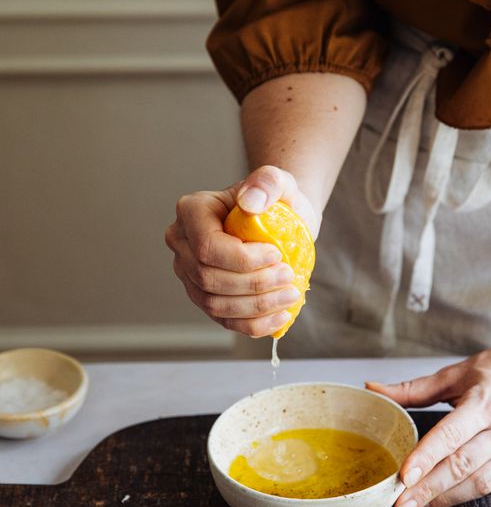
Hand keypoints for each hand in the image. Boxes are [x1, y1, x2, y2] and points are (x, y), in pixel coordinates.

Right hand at [165, 165, 319, 337]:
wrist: (280, 220)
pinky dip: (254, 325)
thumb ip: (267, 182)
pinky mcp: (207, 298)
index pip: (208, 247)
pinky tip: (281, 317)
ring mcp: (190, 275)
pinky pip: (225, 322)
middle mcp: (183, 245)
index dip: (243, 259)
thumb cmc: (275, 198)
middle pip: (209, 278)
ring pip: (215, 305)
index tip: (277, 254)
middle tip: (288, 276)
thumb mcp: (278, 181)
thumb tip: (250, 203)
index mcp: (191, 212)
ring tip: (291, 295)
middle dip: (254, 284)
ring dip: (257, 306)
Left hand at [367, 337, 490, 506]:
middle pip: (461, 466)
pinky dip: (463, 494)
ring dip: (444, 499)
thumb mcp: (457, 372)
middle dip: (428, 490)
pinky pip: (490, 484)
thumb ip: (414, 388)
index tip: (403, 477)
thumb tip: (373, 389)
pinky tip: (441, 499)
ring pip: (477, 482)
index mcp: (485, 402)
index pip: (450, 435)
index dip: (425, 458)